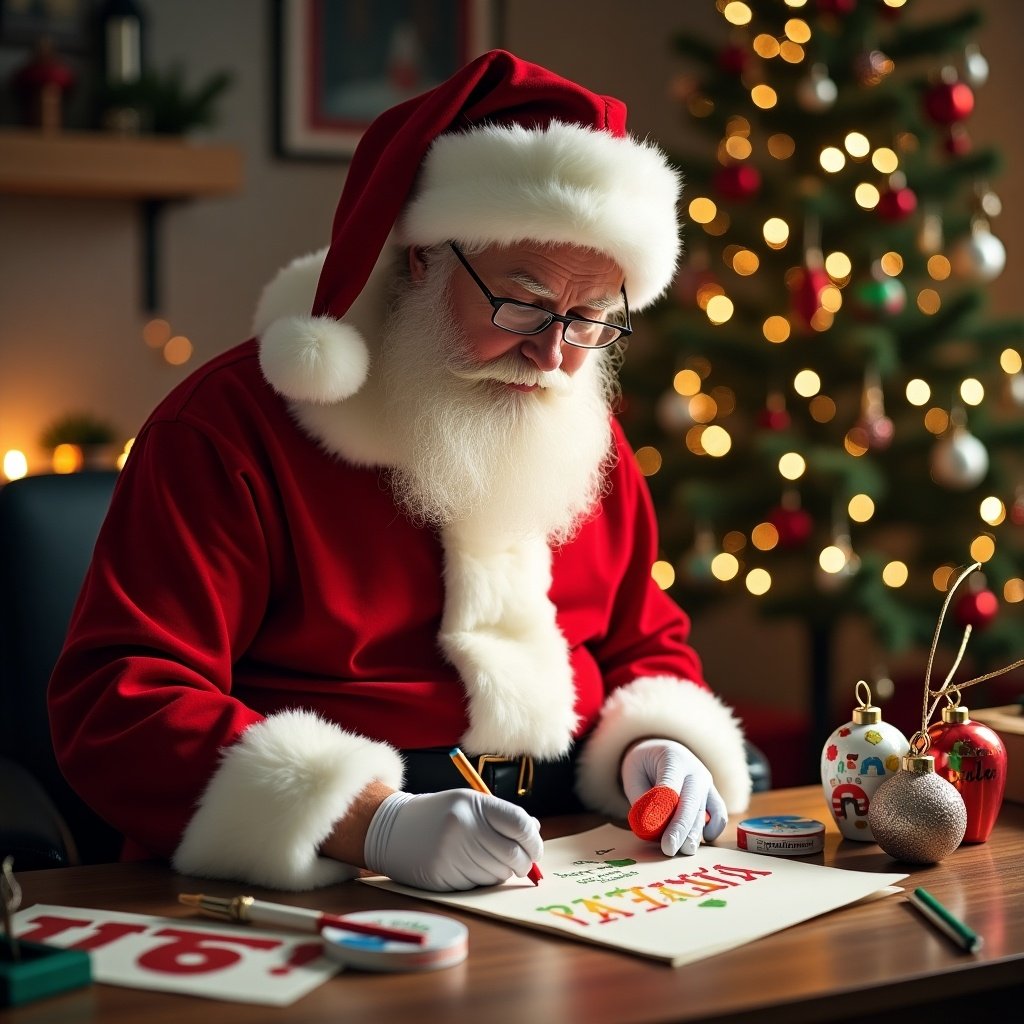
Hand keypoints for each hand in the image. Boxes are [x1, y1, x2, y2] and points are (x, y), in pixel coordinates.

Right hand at [363, 789, 542, 890]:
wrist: (393, 829)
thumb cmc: (439, 815)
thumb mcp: (469, 803)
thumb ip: (502, 816)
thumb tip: (535, 831)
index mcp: (474, 804)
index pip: (520, 825)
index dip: (534, 841)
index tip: (534, 848)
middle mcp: (464, 827)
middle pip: (513, 854)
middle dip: (524, 863)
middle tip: (522, 863)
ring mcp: (452, 853)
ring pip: (498, 873)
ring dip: (501, 872)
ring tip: (486, 859)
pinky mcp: (442, 876)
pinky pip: (478, 885)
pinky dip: (482, 880)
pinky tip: (468, 867)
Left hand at [622, 739, 727, 856]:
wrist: (661, 750)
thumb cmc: (644, 764)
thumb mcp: (633, 774)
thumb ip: (641, 799)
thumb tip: (650, 828)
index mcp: (672, 759)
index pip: (670, 789)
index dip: (666, 815)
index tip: (662, 838)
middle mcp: (694, 770)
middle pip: (691, 802)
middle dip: (681, 829)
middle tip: (670, 850)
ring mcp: (706, 782)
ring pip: (705, 811)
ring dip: (695, 833)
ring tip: (684, 851)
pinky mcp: (712, 793)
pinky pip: (719, 812)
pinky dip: (715, 828)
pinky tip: (703, 840)